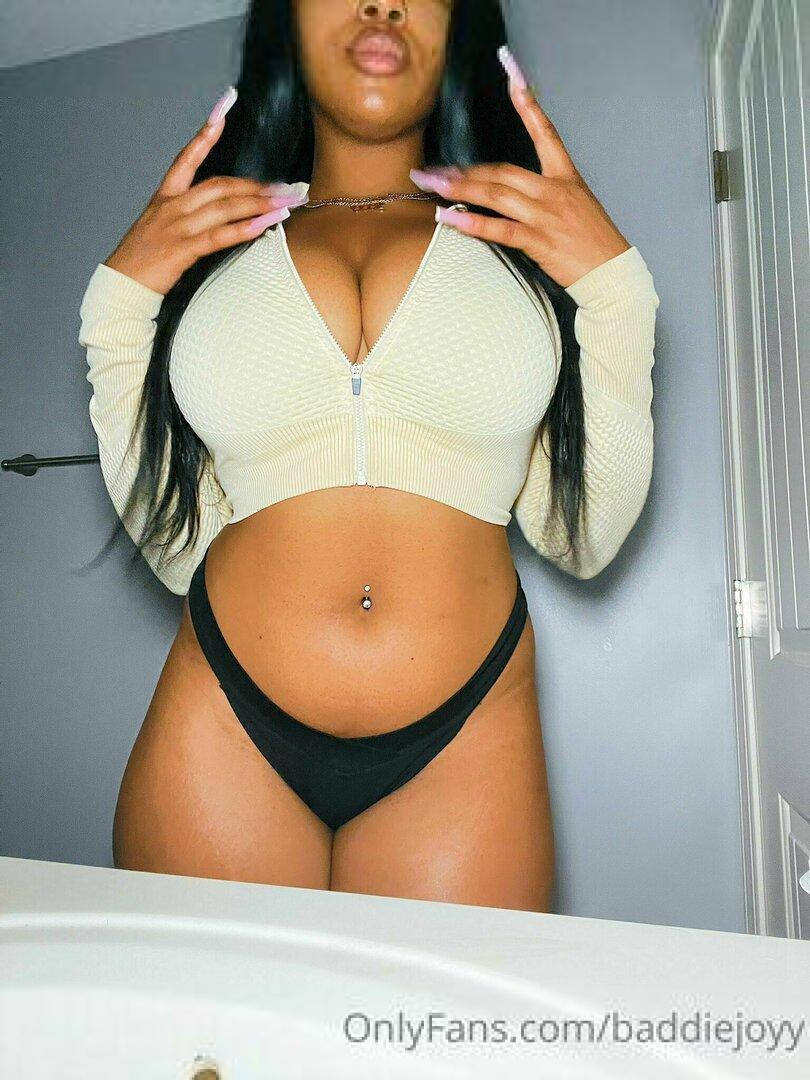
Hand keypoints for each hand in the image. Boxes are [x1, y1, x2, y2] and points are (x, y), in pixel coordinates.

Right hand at [103, 87, 307, 294]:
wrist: (120, 285)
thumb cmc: (143, 261)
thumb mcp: (160, 229)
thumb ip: (187, 217)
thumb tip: (219, 214)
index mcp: (164, 198)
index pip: (187, 158)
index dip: (205, 134)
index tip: (223, 109)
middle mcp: (171, 207)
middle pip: (219, 185)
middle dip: (256, 185)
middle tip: (286, 186)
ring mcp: (176, 227)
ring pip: (224, 207)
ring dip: (259, 204)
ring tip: (286, 203)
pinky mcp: (181, 250)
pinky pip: (218, 236)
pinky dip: (244, 229)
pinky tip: (265, 225)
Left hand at [409, 46, 629, 290]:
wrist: (613, 275)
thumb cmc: (594, 244)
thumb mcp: (577, 207)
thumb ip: (547, 194)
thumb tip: (513, 192)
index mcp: (567, 178)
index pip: (545, 133)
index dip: (528, 104)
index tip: (513, 78)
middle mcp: (554, 191)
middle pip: (502, 171)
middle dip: (464, 171)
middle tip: (433, 171)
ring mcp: (547, 216)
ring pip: (496, 195)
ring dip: (459, 190)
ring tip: (432, 185)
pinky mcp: (540, 241)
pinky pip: (499, 229)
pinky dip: (471, 223)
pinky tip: (448, 218)